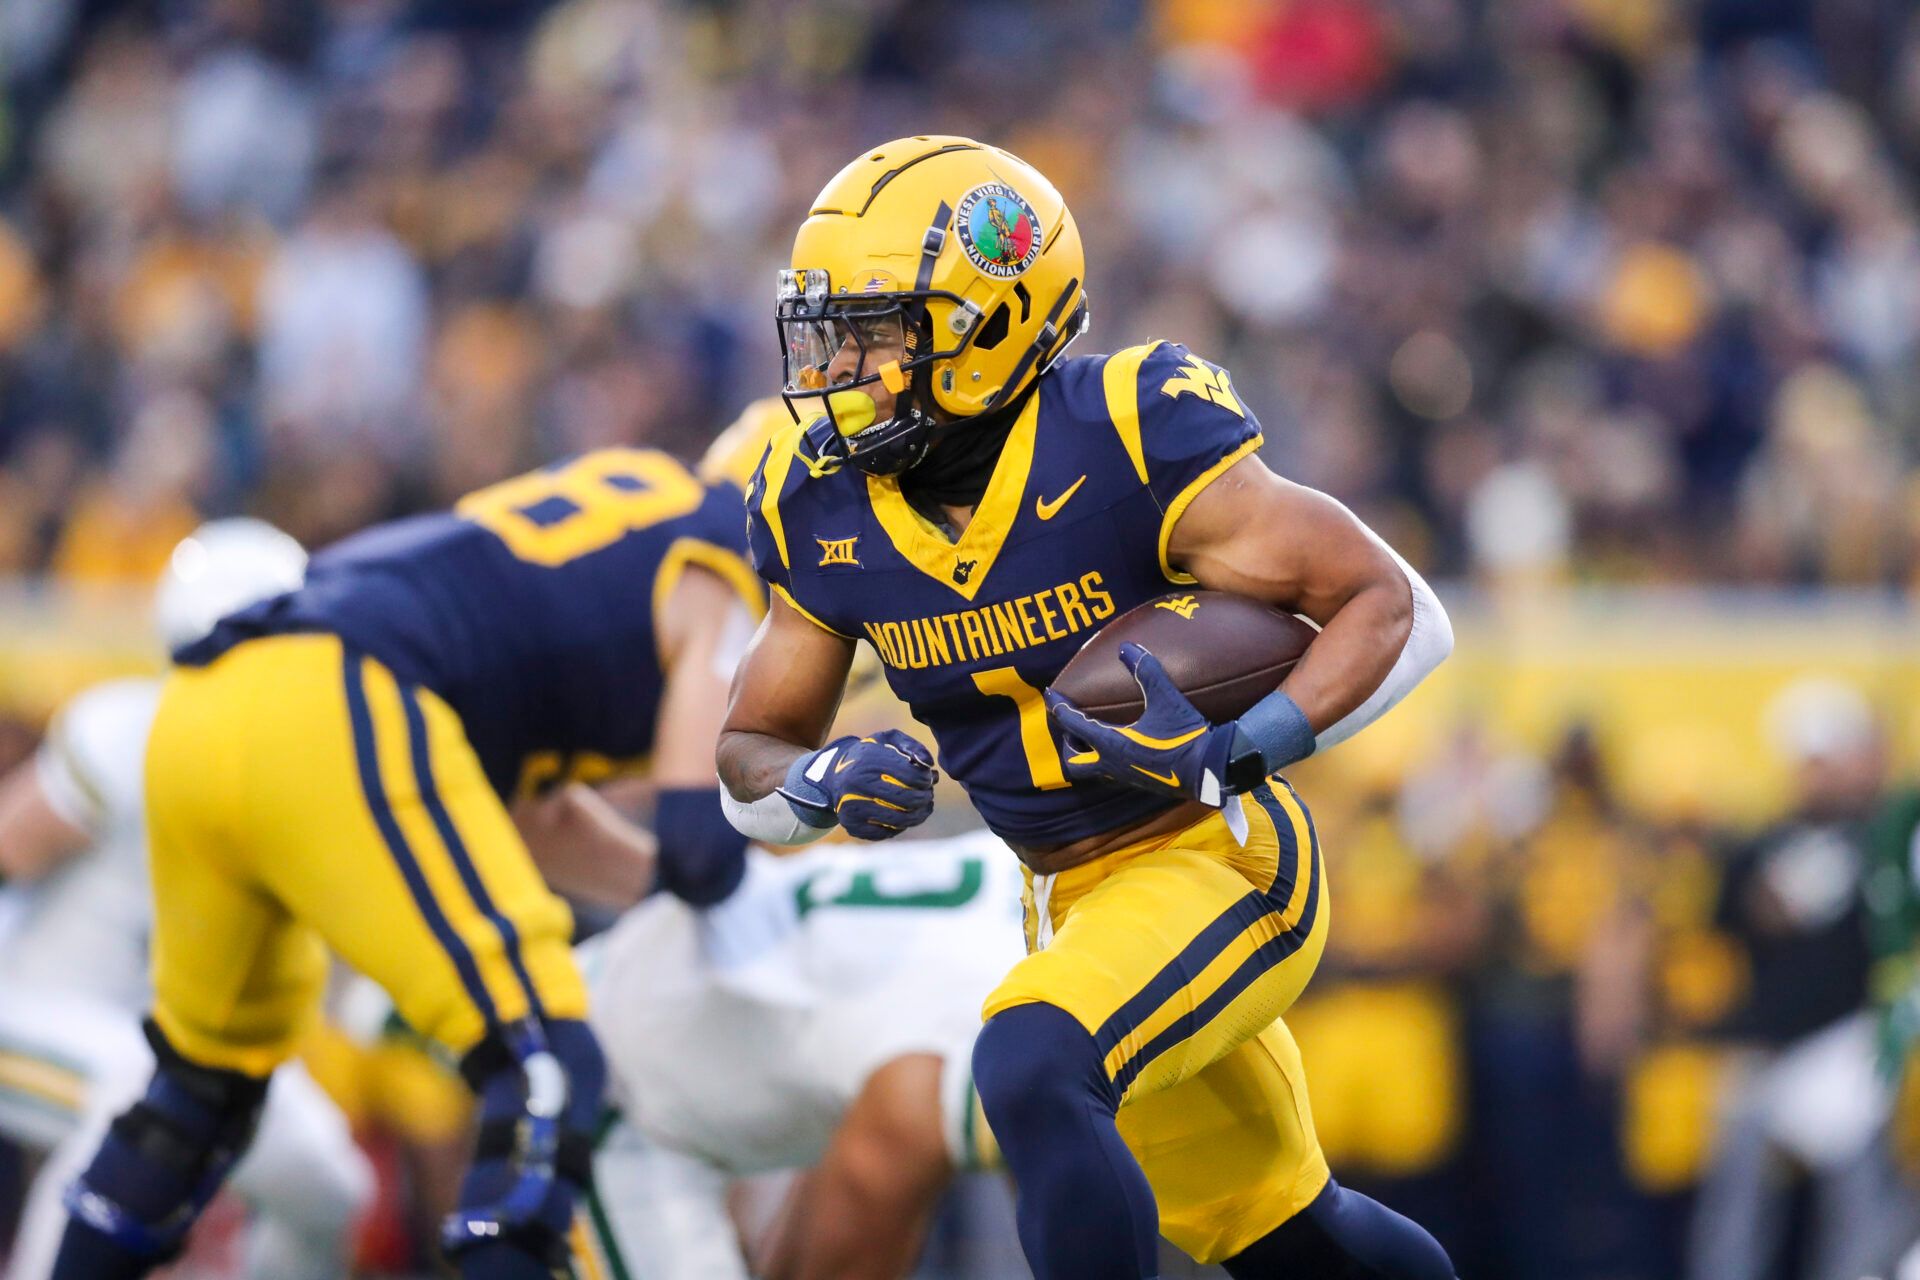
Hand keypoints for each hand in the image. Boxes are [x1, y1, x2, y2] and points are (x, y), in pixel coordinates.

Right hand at [777, 729, 938, 839]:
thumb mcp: (886, 740)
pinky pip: (885, 832)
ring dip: (918, 815)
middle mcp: (857, 783)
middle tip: (928, 795)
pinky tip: (905, 817)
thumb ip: (910, 746)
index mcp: (869, 760)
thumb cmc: (869, 756)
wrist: (833, 774)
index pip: (911, 775)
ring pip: (898, 820)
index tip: (928, 778)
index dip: (926, 779)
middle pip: (907, 799)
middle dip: (925, 798)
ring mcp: (852, 806)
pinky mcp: (851, 825)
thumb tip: (928, 764)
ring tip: (924, 808)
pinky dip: (900, 827)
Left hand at [1044, 643, 1243, 806]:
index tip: (1050, 695)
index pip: (1072, 724)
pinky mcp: (1139, 782)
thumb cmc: (1185, 735)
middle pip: (1074, 762)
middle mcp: (1112, 764)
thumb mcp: (1166, 699)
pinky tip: (1120, 745)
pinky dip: (1105, 759)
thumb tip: (1127, 648)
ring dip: (1086, 753)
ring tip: (1092, 734)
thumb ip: (1146, 671)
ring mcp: (1125, 777)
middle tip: (1073, 724)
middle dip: (1068, 743)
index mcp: (1111, 744)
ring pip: (1092, 771)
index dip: (1059, 707)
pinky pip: (1111, 773)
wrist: (1210, 769)